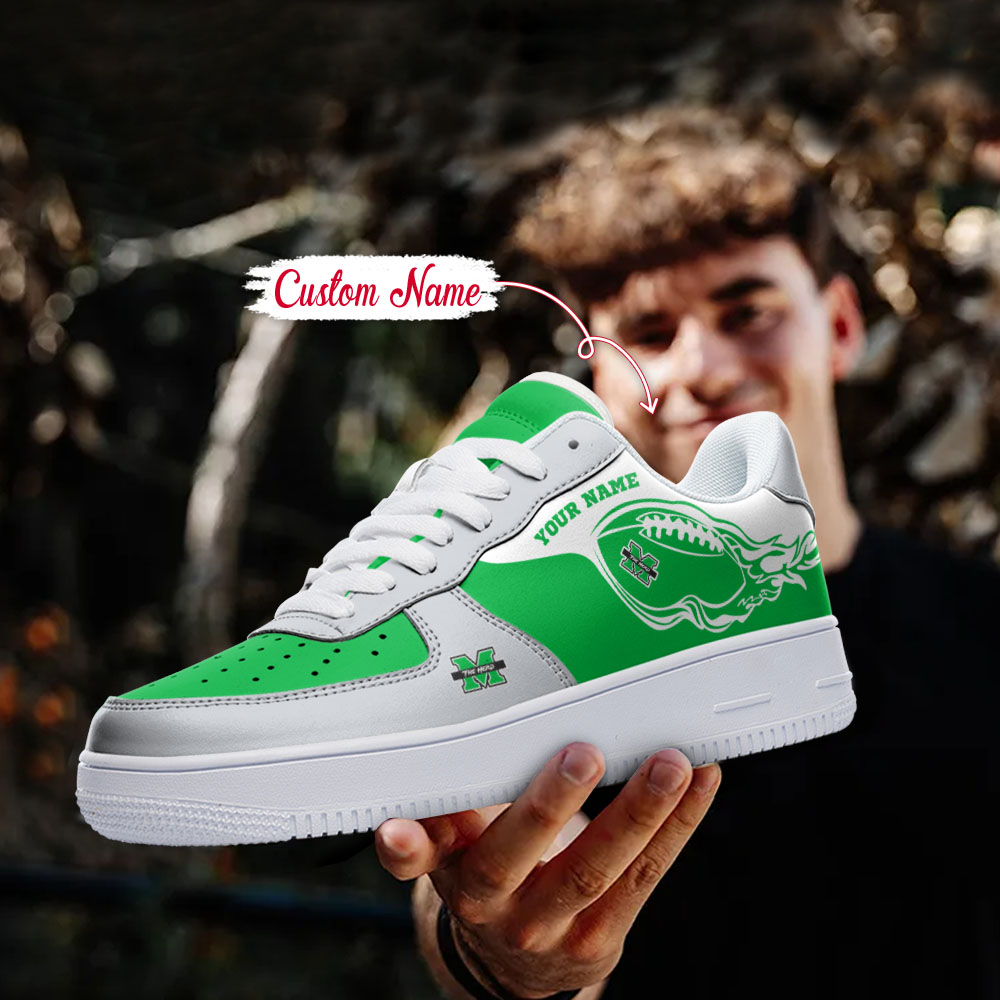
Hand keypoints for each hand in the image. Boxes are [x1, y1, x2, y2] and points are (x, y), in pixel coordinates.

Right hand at [374, 743, 721, 997]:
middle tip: (582, 754)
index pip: (420, 856)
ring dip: (639, 811)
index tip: (397, 829)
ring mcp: (550, 926)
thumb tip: (463, 738)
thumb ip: (453, 802)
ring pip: (596, 868)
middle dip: (550, 804)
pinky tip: (699, 782)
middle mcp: (492, 903)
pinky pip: (645, 877)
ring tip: (670, 762)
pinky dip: (678, 825)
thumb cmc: (488, 869)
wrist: (513, 961)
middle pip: (515, 856)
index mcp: (450, 866)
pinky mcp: (600, 938)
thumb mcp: (455, 842)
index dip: (408, 846)